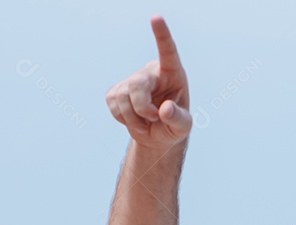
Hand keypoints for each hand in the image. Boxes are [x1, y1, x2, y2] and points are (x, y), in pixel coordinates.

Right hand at [106, 16, 191, 147]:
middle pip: (136, 84)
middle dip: (142, 108)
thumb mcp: (183, 127)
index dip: (162, 35)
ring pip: (122, 96)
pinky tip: (133, 120)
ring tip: (145, 123)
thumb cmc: (174, 127)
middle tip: (152, 119)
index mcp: (172, 73)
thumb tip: (165, 109)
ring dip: (132, 118)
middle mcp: (152, 72)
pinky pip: (112, 102)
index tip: (156, 18)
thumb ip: (179, 119)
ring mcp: (132, 80)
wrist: (157, 136)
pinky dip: (121, 117)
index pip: (167, 51)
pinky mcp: (117, 90)